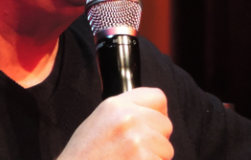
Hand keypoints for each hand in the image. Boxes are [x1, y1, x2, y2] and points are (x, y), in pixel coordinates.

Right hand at [58, 87, 173, 159]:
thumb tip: (148, 115)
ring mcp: (137, 141)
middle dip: (157, 141)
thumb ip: (123, 114)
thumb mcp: (97, 122)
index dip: (158, 113)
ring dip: (155, 159)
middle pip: (165, 124)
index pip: (157, 98)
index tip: (152, 125)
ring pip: (167, 150)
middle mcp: (128, 118)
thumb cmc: (83, 157)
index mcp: (115, 105)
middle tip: (135, 152)